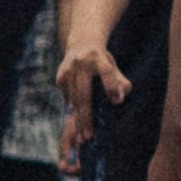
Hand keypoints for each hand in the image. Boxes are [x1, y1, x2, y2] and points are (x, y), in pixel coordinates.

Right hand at [58, 30, 126, 159]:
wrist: (81, 43)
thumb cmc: (102, 60)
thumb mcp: (113, 65)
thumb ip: (120, 81)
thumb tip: (120, 99)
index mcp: (98, 58)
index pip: (106, 72)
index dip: (111, 86)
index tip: (117, 102)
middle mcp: (81, 63)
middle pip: (84, 94)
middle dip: (86, 116)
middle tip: (89, 135)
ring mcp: (67, 71)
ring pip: (74, 99)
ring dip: (78, 119)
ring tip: (82, 137)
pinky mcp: (60, 78)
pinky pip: (68, 97)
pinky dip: (74, 109)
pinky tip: (79, 119)